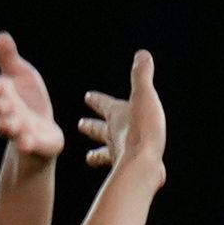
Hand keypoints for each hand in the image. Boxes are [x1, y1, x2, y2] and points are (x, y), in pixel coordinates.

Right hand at [0, 31, 63, 161]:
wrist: (39, 131)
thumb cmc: (26, 100)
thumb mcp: (20, 76)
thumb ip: (8, 59)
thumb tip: (0, 35)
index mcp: (2, 94)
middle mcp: (6, 113)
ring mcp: (18, 129)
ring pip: (9, 128)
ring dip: (8, 126)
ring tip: (10, 124)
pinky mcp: (33, 142)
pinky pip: (28, 144)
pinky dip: (27, 143)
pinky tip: (27, 142)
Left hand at [81, 49, 165, 179]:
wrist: (142, 165)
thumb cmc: (142, 129)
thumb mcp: (143, 96)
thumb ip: (142, 76)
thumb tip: (141, 54)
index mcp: (117, 117)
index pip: (104, 105)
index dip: (98, 100)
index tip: (87, 96)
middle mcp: (114, 136)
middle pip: (100, 130)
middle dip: (91, 126)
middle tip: (80, 125)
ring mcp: (120, 155)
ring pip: (106, 152)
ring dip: (98, 153)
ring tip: (89, 157)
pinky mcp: (129, 170)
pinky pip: (122, 167)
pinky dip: (122, 166)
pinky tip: (125, 170)